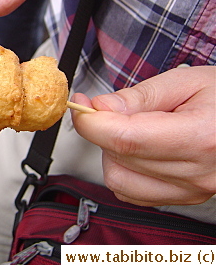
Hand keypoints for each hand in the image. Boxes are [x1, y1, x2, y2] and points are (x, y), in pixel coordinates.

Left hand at [71, 66, 215, 205]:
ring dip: (111, 152)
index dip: (91, 122)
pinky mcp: (185, 198)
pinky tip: (137, 150)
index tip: (80, 105)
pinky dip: (123, 170)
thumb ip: (140, 96)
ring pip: (119, 180)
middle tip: (108, 108)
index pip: (124, 139)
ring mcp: (192, 190)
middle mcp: (197, 173)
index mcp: (200, 137)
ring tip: (132, 128)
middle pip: (118, 157)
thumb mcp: (187, 82)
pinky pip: (132, 192)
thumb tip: (99, 107)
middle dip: (100, 130)